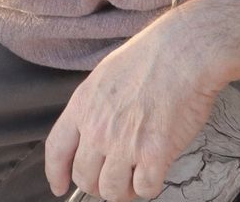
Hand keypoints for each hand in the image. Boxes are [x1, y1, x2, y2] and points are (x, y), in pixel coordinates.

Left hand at [44, 25, 224, 201]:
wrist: (183, 51)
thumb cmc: (152, 55)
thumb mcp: (107, 73)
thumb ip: (95, 106)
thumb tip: (95, 131)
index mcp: (83, 105)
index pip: (57, 150)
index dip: (56, 173)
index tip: (60, 185)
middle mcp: (98, 129)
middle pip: (85, 178)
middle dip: (98, 183)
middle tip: (115, 174)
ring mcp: (124, 145)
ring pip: (112, 191)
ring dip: (125, 188)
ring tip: (137, 173)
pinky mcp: (153, 156)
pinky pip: (144, 190)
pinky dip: (150, 185)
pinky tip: (156, 168)